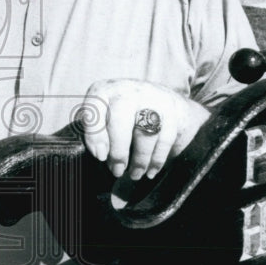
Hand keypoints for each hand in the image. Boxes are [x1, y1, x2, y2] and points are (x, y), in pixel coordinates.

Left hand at [80, 79, 209, 207]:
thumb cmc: (123, 114)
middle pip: (121, 121)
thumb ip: (98, 132)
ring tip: (135, 174)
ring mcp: (151, 96)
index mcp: (104, 91)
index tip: (100, 157)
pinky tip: (150, 171)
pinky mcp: (171, 107)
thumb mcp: (104, 116)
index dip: (95, 135)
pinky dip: (157, 159)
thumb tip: (100, 154)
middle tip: (117, 171)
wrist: (159, 98)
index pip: (94, 109)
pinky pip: (164, 138)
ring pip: (145, 132)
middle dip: (119, 151)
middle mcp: (127, 90)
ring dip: (140, 160)